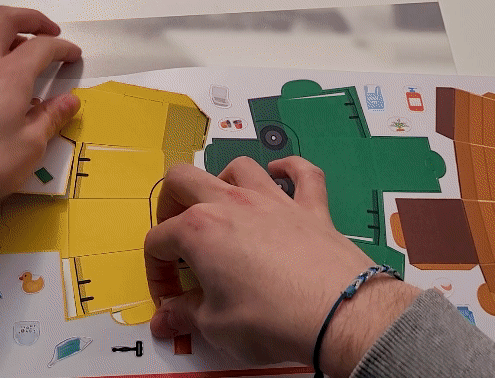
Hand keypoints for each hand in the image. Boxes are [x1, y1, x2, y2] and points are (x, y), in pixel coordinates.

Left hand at [0, 6, 81, 211]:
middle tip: (47, 32)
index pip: (42, 47)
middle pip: (3, 20)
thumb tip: (70, 100)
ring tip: (6, 44)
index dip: (62, 47)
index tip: (74, 56)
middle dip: (30, 19)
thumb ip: (51, 119)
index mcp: (10, 75)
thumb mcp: (30, 147)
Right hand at [145, 156, 419, 375]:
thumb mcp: (216, 326)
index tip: (171, 300)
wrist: (338, 313)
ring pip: (238, 167)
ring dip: (223, 182)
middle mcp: (231, 203)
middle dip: (170, 203)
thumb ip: (185, 316)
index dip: (156, 272)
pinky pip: (303, 173)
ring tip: (222, 207)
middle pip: (183, 179)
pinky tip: (283, 173)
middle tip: (177, 235)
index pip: (158, 241)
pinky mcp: (310, 207)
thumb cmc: (271, 318)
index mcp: (198, 230)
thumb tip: (166, 320)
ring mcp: (273, 200)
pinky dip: (290, 169)